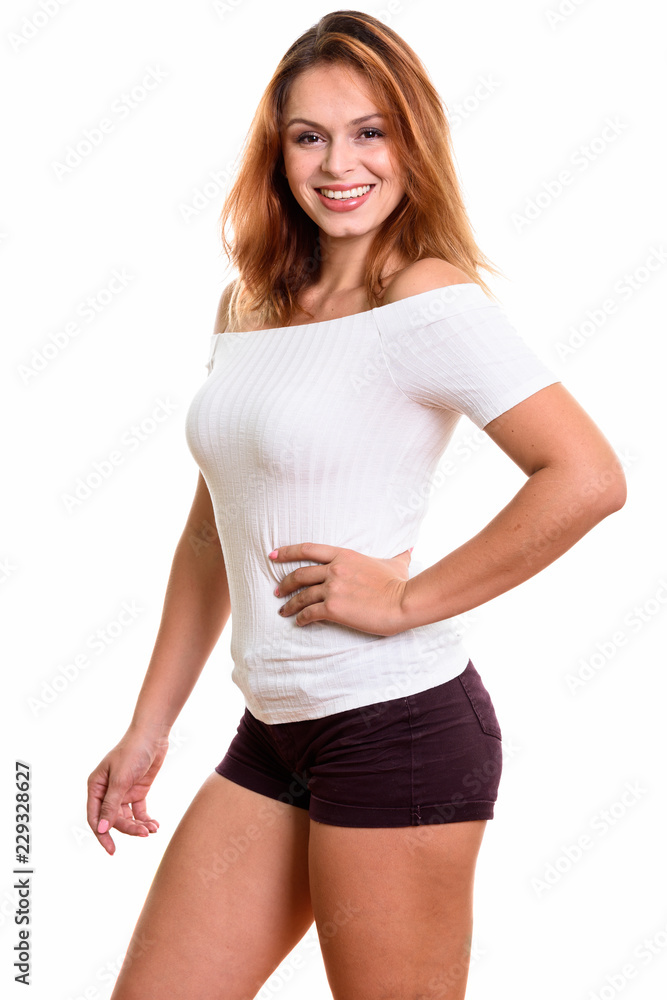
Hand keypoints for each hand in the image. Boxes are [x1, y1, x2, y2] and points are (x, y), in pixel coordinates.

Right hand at [86, 727, 168, 855]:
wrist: (153, 735)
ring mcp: (123, 791)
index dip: (102, 835)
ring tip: (152, 829)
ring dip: (138, 825)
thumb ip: (111, 805)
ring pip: (126, 817)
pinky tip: (155, 825)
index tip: (111, 850)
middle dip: (127, 828)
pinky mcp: (138, 791)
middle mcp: (107, 791)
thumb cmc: (132, 752)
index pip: (95, 817)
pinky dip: (145, 819)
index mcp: (96, 787)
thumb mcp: (120, 780)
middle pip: (113, 819)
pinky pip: (139, 811)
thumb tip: (101, 830)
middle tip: (143, 833)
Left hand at [269, 542, 412, 635]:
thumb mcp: (396, 564)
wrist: (403, 601)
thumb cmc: (400, 583)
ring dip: (289, 604)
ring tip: (283, 610)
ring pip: (301, 595)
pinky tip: (299, 623)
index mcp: (344, 555)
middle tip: (277, 590)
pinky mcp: (333, 608)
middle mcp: (334, 569)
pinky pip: (309, 613)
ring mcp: (332, 588)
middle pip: (299, 574)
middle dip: (284, 582)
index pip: (308, 549)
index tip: (273, 555)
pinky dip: (301, 618)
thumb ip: (398, 556)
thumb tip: (409, 549)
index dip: (287, 551)